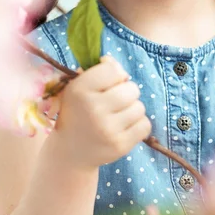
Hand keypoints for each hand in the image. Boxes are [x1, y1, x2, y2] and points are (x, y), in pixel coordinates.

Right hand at [54, 55, 151, 169]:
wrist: (70, 152)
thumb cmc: (78, 113)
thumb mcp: (78, 88)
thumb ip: (96, 70)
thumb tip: (114, 62)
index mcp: (79, 90)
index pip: (113, 69)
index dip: (114, 74)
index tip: (106, 84)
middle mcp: (93, 108)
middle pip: (132, 88)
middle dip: (126, 93)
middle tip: (114, 102)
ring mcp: (107, 129)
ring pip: (140, 107)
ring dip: (132, 110)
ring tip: (118, 116)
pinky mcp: (120, 146)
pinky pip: (145, 125)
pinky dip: (138, 125)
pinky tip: (124, 128)